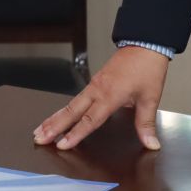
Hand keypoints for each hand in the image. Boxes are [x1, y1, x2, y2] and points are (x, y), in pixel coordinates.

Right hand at [33, 46, 168, 150]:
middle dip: (54, 126)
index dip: (75, 134)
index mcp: (110, 96)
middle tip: (39, 138)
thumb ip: (146, 123)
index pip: (89, 120)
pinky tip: (59, 116)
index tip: (62, 145)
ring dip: (54, 118)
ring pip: (69, 105)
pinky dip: (64, 110)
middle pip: (70, 112)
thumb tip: (151, 143)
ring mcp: (94, 85)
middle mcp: (97, 90)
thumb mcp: (150, 98)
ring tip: (41, 130)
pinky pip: (75, 99)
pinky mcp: (95, 82)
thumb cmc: (146, 68)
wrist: (143, 44)